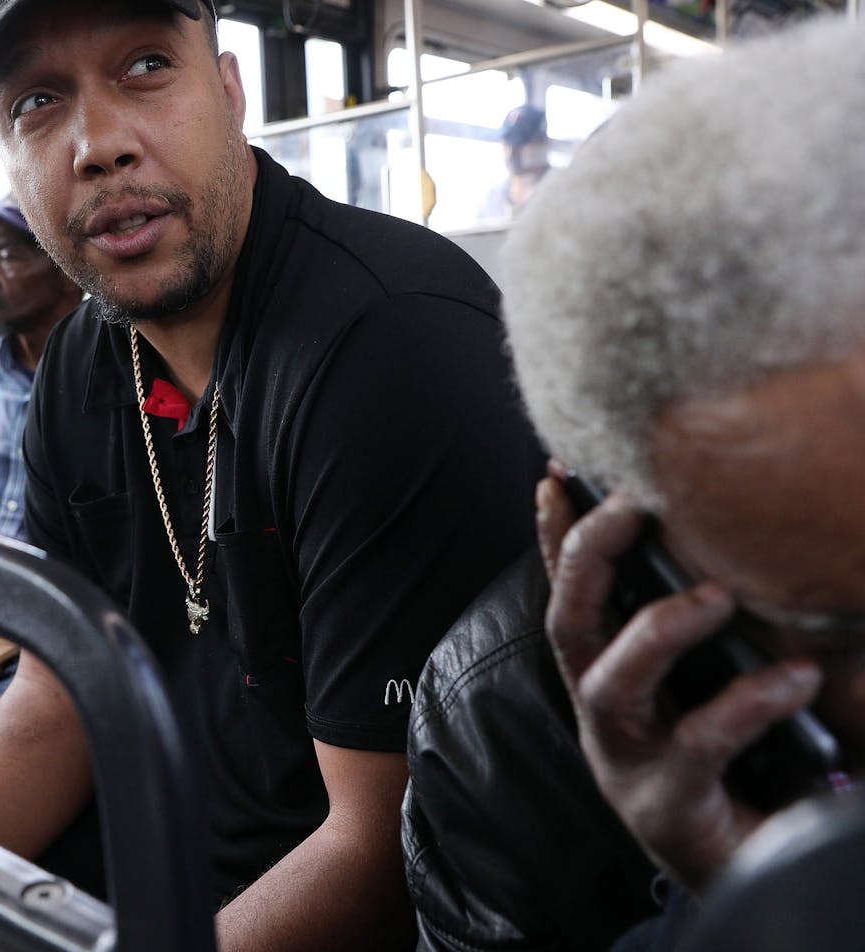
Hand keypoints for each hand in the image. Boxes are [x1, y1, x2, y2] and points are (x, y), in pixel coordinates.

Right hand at [536, 464, 822, 893]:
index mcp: (605, 672)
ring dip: (656, 630)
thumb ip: (697, 624)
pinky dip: (747, 702)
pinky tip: (798, 677)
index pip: (569, 591)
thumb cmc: (725, 759)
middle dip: (587, 558)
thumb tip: (724, 547)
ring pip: (612, 682)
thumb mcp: (702, 679)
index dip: (555, 534)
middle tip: (632, 506)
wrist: (736, 865)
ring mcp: (625, 756)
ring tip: (718, 597)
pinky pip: (700, 742)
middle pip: (568, 624)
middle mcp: (601, 708)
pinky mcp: (668, 800)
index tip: (557, 475)